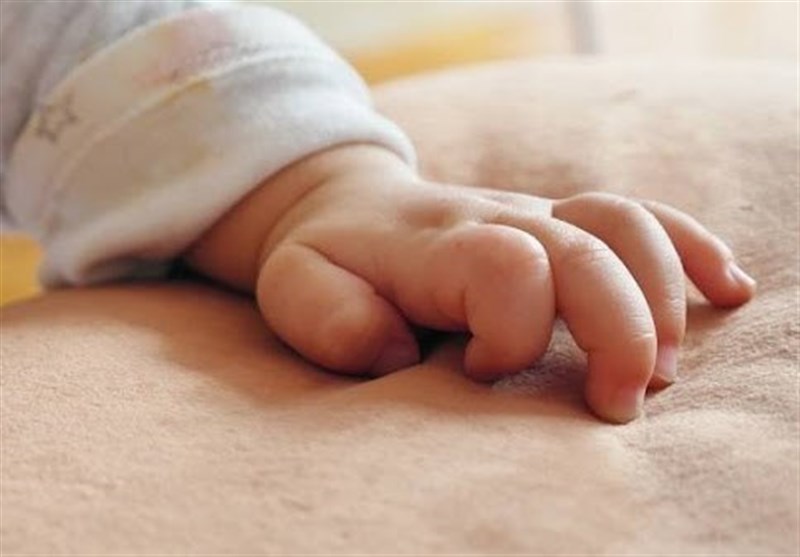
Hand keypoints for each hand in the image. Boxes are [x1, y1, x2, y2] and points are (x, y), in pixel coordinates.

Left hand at [186, 146, 755, 422]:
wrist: (343, 202)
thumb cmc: (326, 259)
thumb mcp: (296, 291)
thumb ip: (335, 323)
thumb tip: (397, 353)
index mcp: (438, 242)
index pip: (507, 266)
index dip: (513, 330)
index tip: (482, 373)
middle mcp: (500, 218)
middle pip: (588, 250)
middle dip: (621, 332)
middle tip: (619, 407)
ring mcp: (537, 213)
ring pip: (626, 227)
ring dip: (661, 300)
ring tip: (663, 374)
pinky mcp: (560, 218)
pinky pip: (640, 215)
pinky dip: (690, 250)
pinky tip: (727, 291)